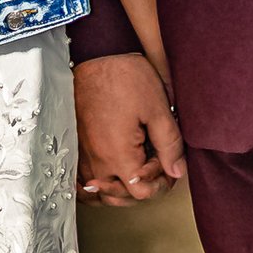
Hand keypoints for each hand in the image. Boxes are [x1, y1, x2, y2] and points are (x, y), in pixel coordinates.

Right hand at [75, 51, 187, 205]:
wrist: (94, 56)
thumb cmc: (124, 77)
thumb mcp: (158, 108)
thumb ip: (169, 144)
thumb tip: (176, 171)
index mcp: (118, 156)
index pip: (143, 192)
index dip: (162, 184)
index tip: (171, 166)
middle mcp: (96, 162)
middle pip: (122, 197)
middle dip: (145, 185)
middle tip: (158, 164)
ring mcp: (82, 156)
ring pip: (102, 192)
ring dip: (122, 188)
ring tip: (139, 167)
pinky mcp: (75, 146)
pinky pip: (84, 181)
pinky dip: (99, 185)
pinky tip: (113, 174)